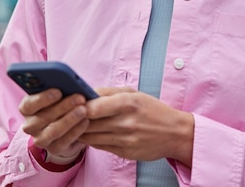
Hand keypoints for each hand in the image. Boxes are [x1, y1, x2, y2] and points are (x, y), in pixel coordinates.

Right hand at [19, 89, 89, 157]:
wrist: (65, 127)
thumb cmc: (60, 103)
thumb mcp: (56, 95)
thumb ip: (58, 88)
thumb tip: (68, 82)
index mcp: (27, 109)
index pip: (29, 104)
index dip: (43, 98)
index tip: (58, 91)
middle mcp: (30, 125)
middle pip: (44, 117)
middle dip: (64, 106)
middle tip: (79, 98)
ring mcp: (41, 139)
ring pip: (54, 130)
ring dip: (70, 119)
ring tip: (84, 110)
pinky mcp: (54, 149)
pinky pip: (65, 141)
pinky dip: (76, 130)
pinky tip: (86, 121)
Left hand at [79, 87, 193, 166]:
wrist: (175, 133)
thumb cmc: (153, 110)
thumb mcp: (134, 93)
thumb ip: (109, 92)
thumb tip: (86, 92)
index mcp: (128, 103)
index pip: (93, 107)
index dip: (79, 106)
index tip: (73, 103)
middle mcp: (125, 122)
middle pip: (88, 123)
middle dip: (76, 119)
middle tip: (69, 114)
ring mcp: (125, 140)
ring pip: (91, 137)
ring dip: (81, 131)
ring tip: (77, 124)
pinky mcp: (124, 152)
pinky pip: (99, 146)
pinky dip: (91, 140)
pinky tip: (90, 133)